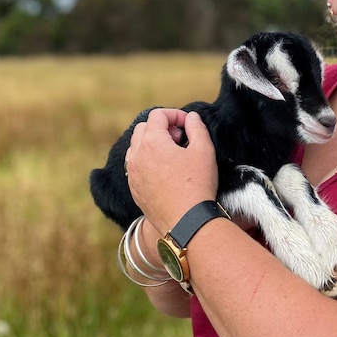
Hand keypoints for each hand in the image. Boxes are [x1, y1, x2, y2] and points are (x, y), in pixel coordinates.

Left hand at [126, 109, 218, 233]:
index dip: (175, 115)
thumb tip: (190, 117)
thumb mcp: (204, 150)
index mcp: (152, 142)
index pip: (157, 115)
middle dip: (162, 127)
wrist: (186, 221)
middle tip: (180, 139)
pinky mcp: (134, 189)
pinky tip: (165, 171)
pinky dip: (147, 160)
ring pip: (136, 147)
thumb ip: (197, 127)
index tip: (188, 125)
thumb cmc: (197, 184)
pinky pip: (135, 166)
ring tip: (172, 154)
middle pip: (143, 128)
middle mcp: (137, 155)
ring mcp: (132, 173)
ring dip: (152, 143)